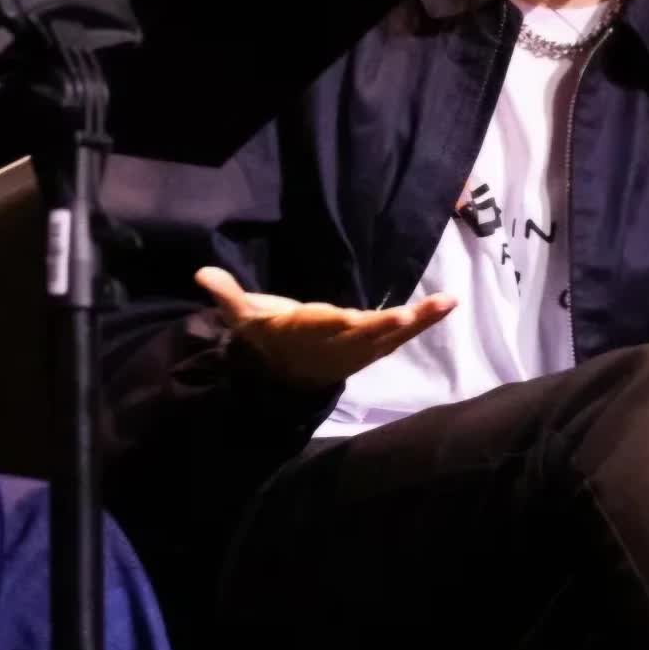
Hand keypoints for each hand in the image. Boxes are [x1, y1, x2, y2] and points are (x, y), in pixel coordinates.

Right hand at [196, 266, 455, 390]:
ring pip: (390, 334)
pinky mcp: (374, 345)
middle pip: (363, 332)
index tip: (349, 317)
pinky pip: (402, 333)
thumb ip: (227, 295)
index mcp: (302, 330)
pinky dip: (425, 320)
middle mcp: (335, 341)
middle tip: (407, 316)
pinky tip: (448, 304)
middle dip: (385, 324)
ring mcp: (358, 346)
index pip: (318, 325)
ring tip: (445, 303)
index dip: (333, 322)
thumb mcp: (245, 318)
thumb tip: (200, 272)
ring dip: (418, 320)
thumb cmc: (269, 337)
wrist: (287, 377)